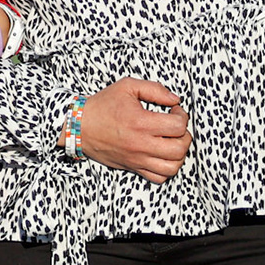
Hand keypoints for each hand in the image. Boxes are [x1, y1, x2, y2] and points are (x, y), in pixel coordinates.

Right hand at [73, 78, 190, 182]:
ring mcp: (137, 158)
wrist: (79, 126)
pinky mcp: (133, 167)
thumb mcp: (126, 87)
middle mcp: (140, 143)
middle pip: (179, 148)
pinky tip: (163, 156)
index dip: (182, 116)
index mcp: (140, 122)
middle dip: (185, 136)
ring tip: (172, 142)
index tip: (175, 110)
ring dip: (179, 154)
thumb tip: (175, 99)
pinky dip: (167, 169)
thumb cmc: (102, 106)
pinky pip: (159, 178)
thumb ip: (154, 89)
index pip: (177, 125)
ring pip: (173, 167)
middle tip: (176, 127)